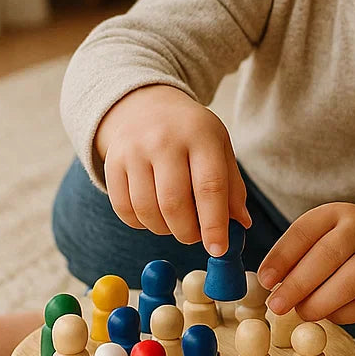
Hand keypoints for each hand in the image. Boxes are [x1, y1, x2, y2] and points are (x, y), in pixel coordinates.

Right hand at [94, 84, 251, 254]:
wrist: (147, 106)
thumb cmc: (191, 133)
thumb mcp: (219, 148)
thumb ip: (232, 186)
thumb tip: (242, 225)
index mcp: (200, 135)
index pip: (210, 186)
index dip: (215, 224)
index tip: (219, 250)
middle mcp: (164, 140)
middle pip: (174, 203)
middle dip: (188, 233)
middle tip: (196, 237)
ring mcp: (134, 150)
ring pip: (147, 210)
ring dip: (165, 230)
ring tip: (176, 223)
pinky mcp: (112, 162)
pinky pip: (124, 209)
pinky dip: (141, 223)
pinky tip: (154, 215)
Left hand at [257, 203, 354, 324]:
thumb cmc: (346, 240)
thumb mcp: (323, 231)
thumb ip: (297, 252)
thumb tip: (270, 283)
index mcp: (336, 212)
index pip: (304, 231)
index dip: (281, 257)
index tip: (265, 280)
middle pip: (326, 256)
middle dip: (297, 285)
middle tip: (276, 305)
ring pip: (348, 283)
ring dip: (318, 303)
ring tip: (301, 311)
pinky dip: (340, 315)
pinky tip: (327, 313)